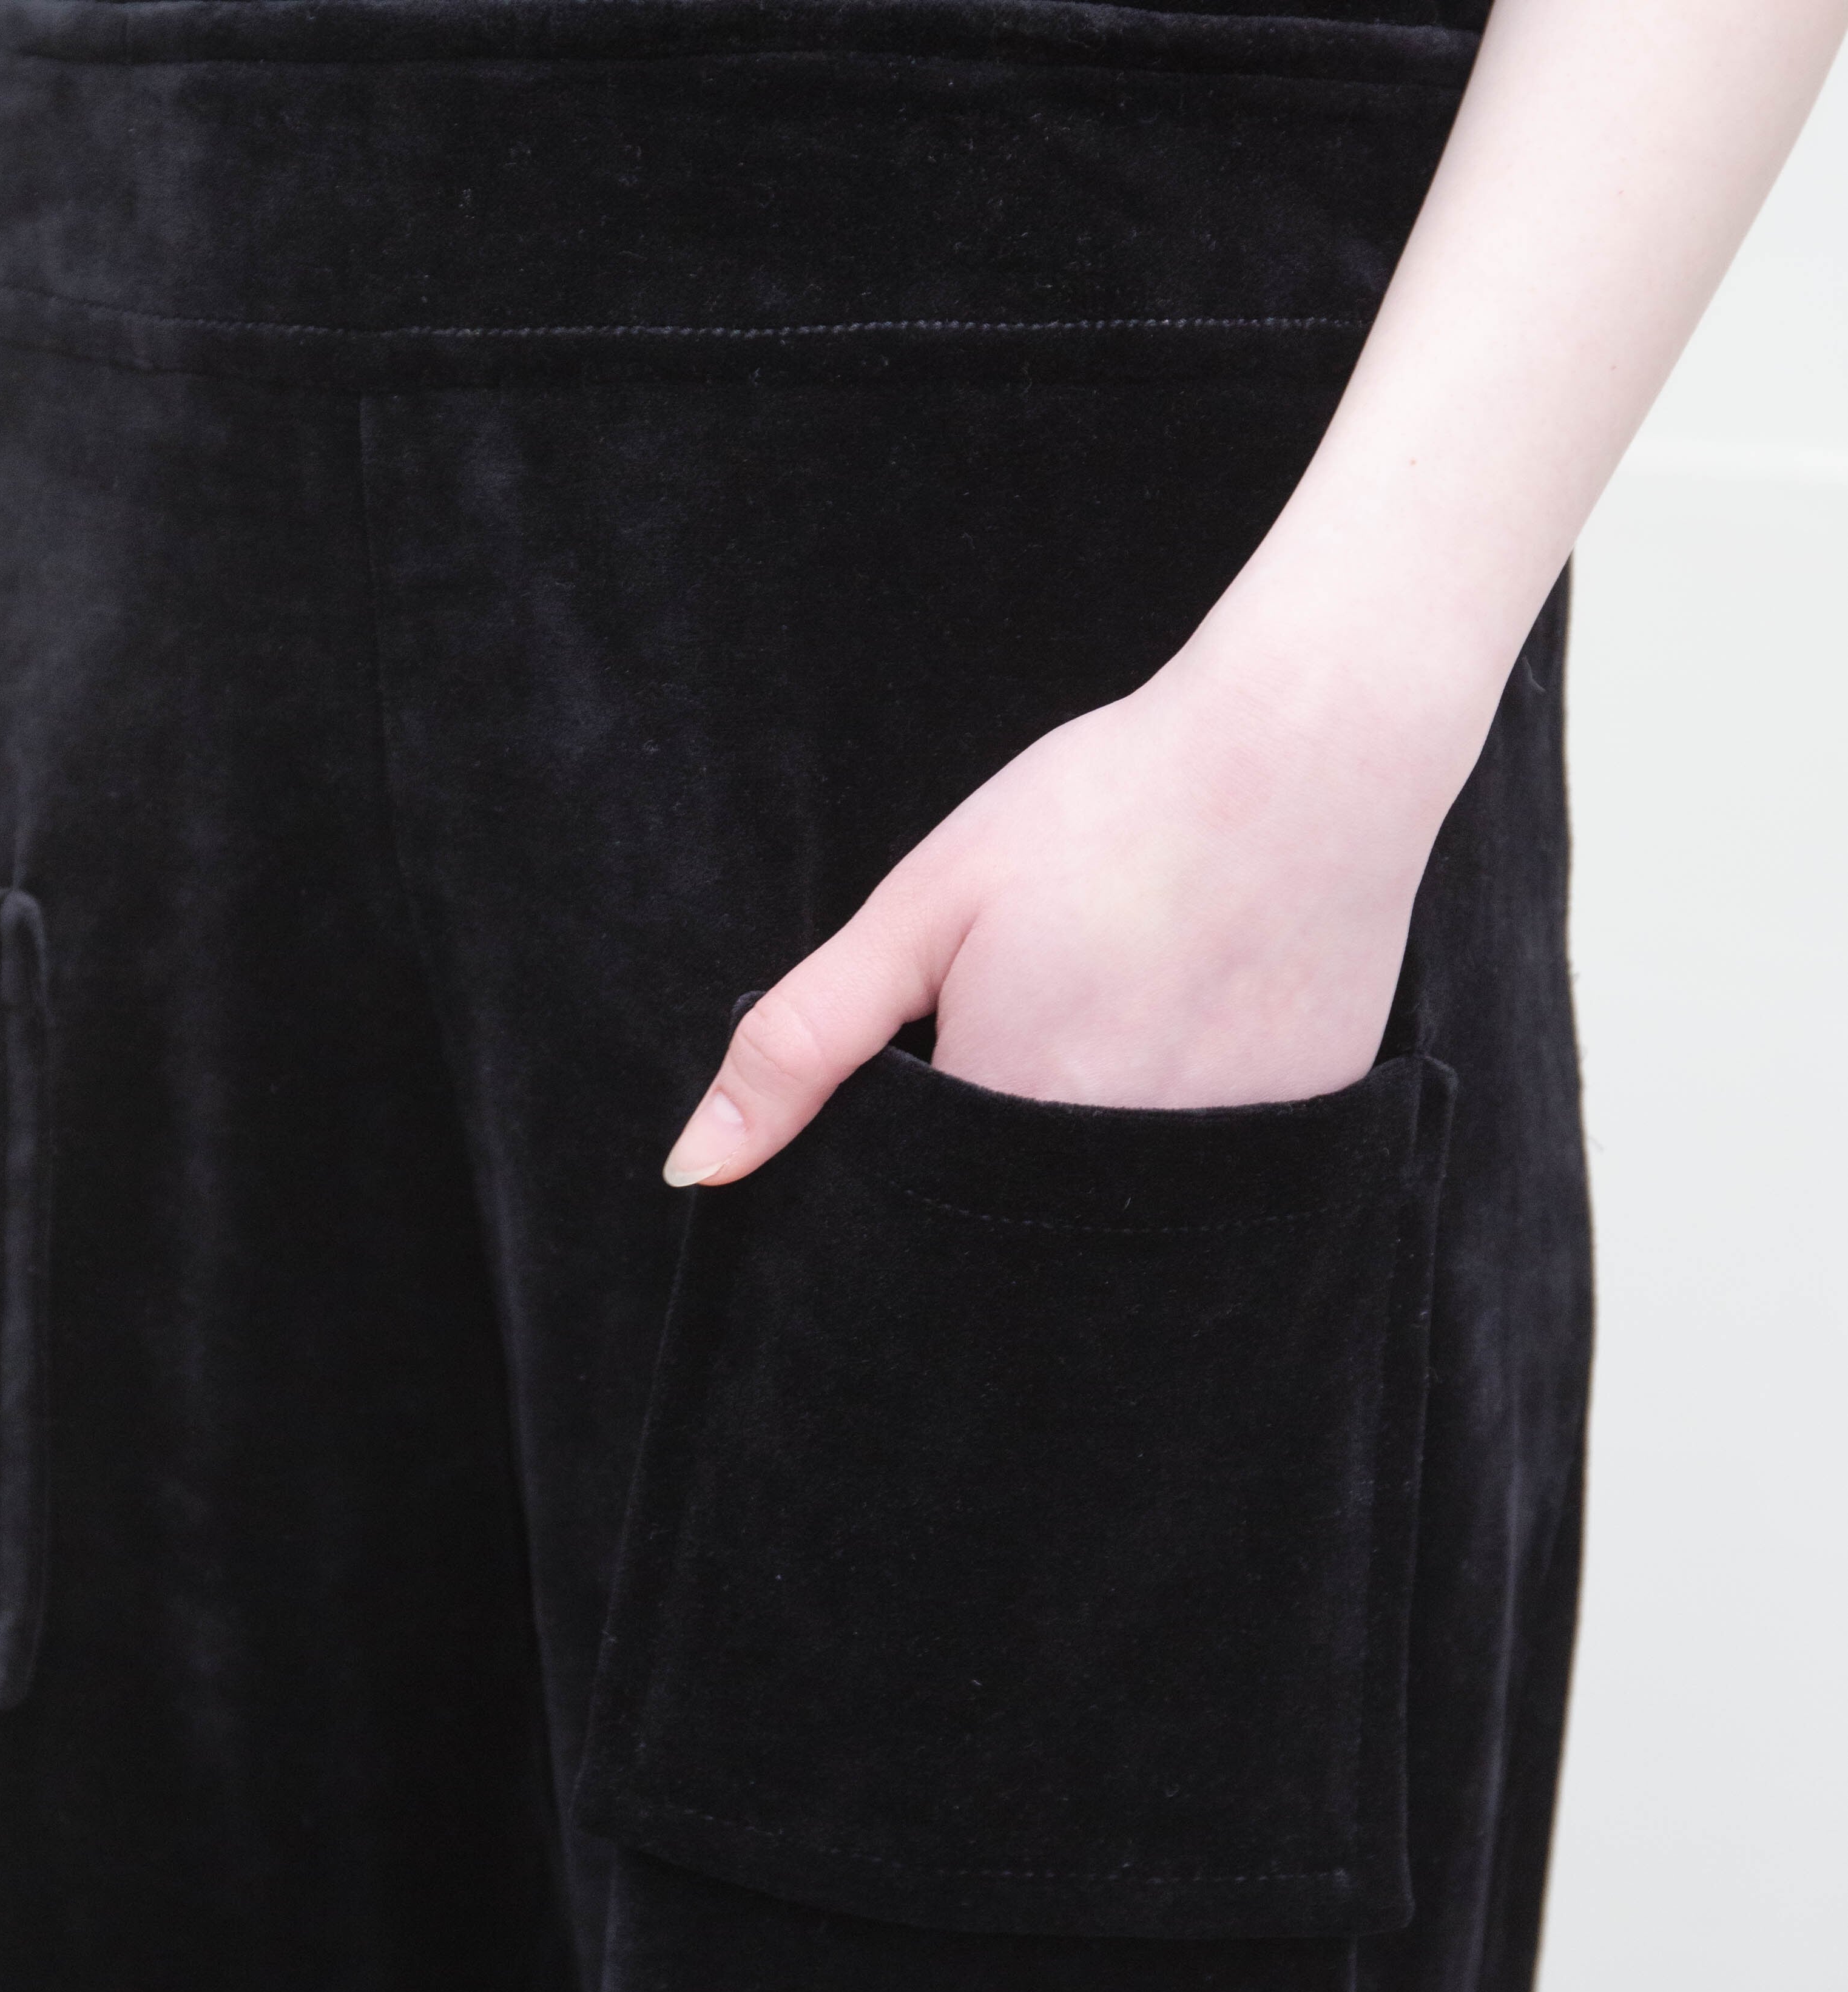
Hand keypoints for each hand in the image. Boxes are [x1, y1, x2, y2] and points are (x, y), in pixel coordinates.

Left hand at [662, 596, 1498, 1186]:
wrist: (1308, 754)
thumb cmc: (1103, 814)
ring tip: (1119, 1008)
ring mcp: (1223, 1168)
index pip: (920, 1221)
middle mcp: (1118, 1179)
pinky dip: (1183, 1122)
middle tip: (1047, 1007)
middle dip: (1001, 1155)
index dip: (913, 1162)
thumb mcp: (921, 910)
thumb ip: (800, 1046)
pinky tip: (1195, 1021)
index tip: (951, 1060)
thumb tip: (693, 1168)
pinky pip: (1209, 1181)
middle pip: (1019, 1227)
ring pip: (1115, 1210)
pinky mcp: (1300, 1139)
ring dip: (1093, 1141)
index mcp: (1008, 1124)